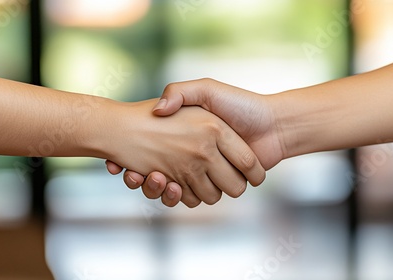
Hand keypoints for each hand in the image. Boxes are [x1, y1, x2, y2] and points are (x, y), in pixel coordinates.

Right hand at [104, 98, 264, 207]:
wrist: (273, 125)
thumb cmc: (240, 105)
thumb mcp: (207, 90)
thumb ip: (181, 92)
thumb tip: (157, 111)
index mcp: (187, 136)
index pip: (151, 151)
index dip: (134, 160)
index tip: (119, 162)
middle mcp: (194, 155)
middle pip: (159, 175)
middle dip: (145, 178)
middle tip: (131, 174)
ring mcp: (204, 171)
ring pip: (172, 189)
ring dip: (160, 189)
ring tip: (153, 177)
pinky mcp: (216, 185)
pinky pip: (190, 199)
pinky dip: (176, 197)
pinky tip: (169, 185)